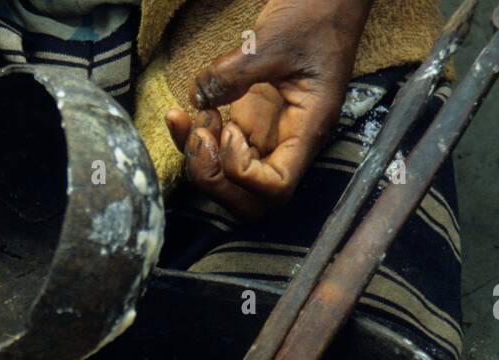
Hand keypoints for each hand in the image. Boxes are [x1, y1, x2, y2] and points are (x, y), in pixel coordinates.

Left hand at [165, 0, 371, 219]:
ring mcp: (267, 134)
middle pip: (251, 200)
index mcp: (307, 130)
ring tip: (192, 121)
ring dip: (202, 163)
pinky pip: (219, 149)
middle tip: (200, 137)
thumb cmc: (316, 13)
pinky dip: (195, 141)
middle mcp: (287, 142)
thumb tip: (200, 98)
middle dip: (216, 181)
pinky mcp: (250, 121)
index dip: (244, 175)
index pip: (276, 187)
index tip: (231, 132)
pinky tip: (182, 113)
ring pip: (231, 181)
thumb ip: (235, 73)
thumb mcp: (273, 40)